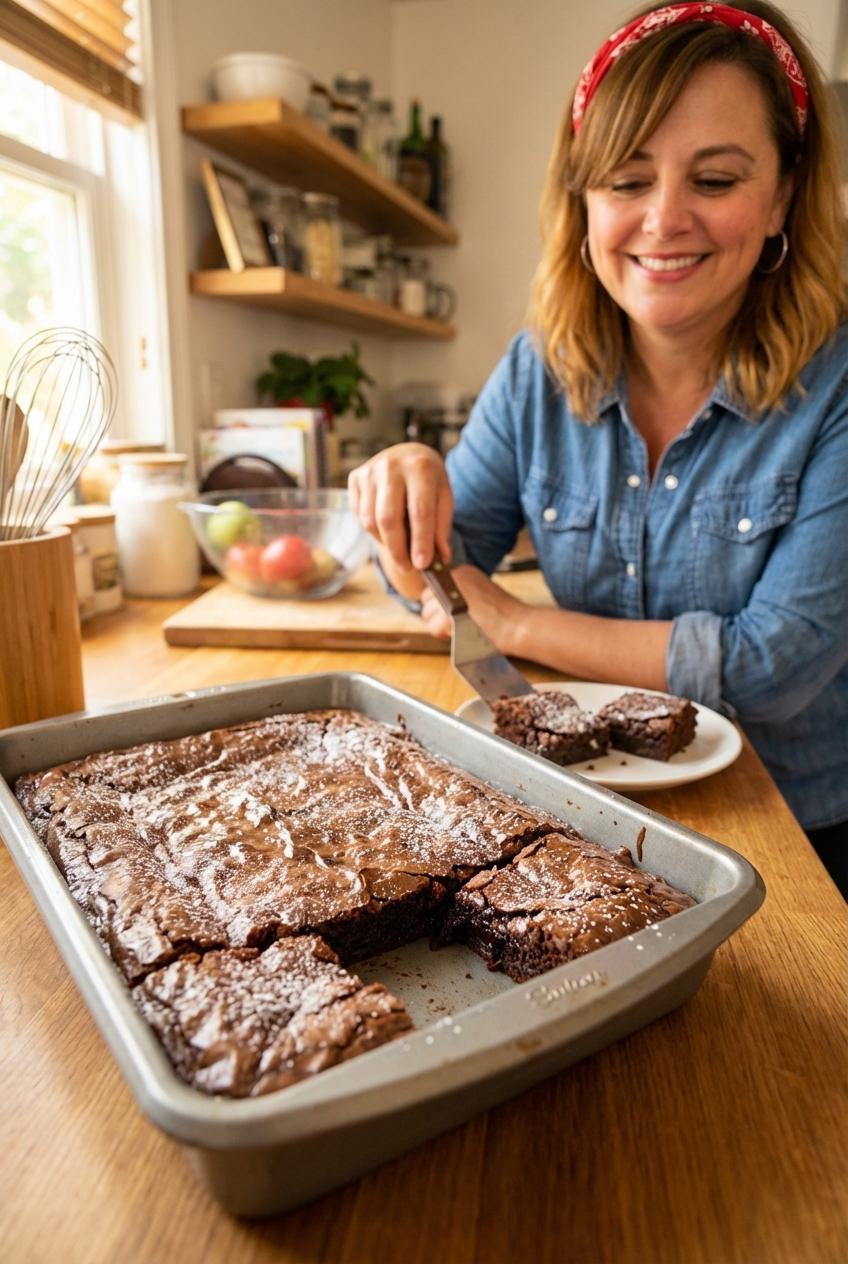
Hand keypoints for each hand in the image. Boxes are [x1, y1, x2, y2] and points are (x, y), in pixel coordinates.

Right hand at [348, 442, 452, 571]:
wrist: (408, 454)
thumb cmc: (429, 480)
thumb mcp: (444, 497)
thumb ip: (442, 527)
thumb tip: (441, 558)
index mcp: (420, 467)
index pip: (419, 511)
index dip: (420, 541)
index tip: (422, 564)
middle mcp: (391, 466)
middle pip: (388, 519)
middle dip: (397, 550)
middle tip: (407, 568)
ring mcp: (370, 471)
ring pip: (370, 521)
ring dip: (384, 542)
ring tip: (399, 548)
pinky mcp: (355, 478)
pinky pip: (359, 515)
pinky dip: (373, 529)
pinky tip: (386, 528)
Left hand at [419, 564, 524, 649]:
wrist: (520, 625)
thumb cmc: (506, 615)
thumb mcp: (481, 593)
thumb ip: (460, 594)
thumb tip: (438, 605)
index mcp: (463, 571)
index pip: (435, 586)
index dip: (442, 603)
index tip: (458, 612)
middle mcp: (454, 577)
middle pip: (427, 598)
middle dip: (437, 613)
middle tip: (458, 623)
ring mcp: (450, 594)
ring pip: (427, 613)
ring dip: (440, 625)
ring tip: (461, 629)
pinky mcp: (448, 613)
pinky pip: (434, 627)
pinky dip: (445, 635)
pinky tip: (461, 634)